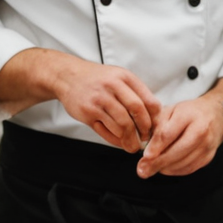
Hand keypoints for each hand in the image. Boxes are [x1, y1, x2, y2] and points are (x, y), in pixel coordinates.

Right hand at [45, 55, 161, 151]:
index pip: (148, 100)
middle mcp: (112, 86)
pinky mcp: (88, 112)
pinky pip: (106, 131)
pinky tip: (120, 142)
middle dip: (144, 129)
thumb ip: (135, 93)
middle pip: (136, 111)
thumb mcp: (118, 77)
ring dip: (130, 139)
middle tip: (145, 138)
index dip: (154, 118)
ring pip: (122, 124)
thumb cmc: (97, 79)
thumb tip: (153, 117)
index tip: (155, 127)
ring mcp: (99, 99)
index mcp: (124, 77)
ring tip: (133, 145)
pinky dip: (116, 140)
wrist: (67, 76)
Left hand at [137, 97, 222, 178]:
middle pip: (177, 151)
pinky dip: (174, 171)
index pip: (169, 134)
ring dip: (165, 168)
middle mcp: (201, 131)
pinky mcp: (209, 157)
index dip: (155, 147)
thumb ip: (158, 125)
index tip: (145, 156)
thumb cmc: (189, 112)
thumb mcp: (171, 110)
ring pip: (183, 163)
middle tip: (142, 170)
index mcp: (188, 115)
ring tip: (151, 168)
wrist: (216, 115)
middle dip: (158, 163)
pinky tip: (165, 168)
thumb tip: (146, 145)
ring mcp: (207, 146)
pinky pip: (189, 168)